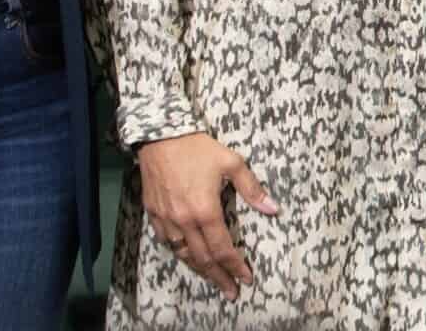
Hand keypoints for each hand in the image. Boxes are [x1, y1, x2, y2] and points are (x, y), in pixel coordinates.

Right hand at [136, 132, 279, 301]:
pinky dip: (179, 252)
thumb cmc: (198, 148)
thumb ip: (251, 188)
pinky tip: (186, 254)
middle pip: (203, 259)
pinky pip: (166, 241)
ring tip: (213, 278)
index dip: (236, 266)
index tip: (246, 278)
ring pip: (183, 254)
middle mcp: (184, 221)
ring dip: (199, 269)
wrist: (160, 135)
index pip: (223, 249)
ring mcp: (166, 219)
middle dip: (219, 277)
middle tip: (231, 291)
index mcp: (205, 211)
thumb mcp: (231, 162)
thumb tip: (272, 209)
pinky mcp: (153, 213)